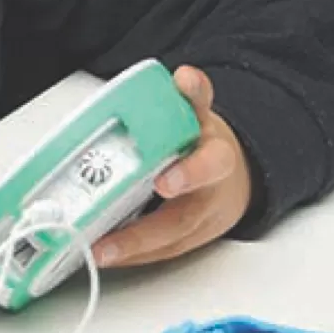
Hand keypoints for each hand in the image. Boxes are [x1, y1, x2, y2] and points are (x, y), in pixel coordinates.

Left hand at [92, 66, 252, 267]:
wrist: (234, 173)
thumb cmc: (206, 143)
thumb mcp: (202, 113)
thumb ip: (193, 95)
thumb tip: (184, 76)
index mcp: (216, 159)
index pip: (210, 163)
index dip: (190, 173)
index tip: (165, 181)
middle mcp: (210, 197)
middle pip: (185, 216)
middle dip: (147, 229)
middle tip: (113, 237)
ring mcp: (200, 223)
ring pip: (169, 241)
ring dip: (132, 248)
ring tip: (98, 250)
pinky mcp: (188, 241)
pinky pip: (161, 252)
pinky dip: (133, 255)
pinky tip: (105, 253)